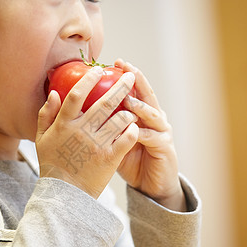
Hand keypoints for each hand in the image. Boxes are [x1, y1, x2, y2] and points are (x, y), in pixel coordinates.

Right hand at [35, 66, 138, 198]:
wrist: (64, 194)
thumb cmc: (52, 164)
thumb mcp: (41, 139)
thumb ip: (46, 115)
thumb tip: (54, 93)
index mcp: (64, 124)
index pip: (76, 95)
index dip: (88, 80)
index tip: (98, 71)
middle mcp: (82, 131)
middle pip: (104, 102)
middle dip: (120, 86)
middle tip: (130, 77)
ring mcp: (97, 144)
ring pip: (119, 119)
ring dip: (129, 110)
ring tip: (134, 107)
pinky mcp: (110, 158)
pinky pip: (127, 139)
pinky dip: (133, 130)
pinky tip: (134, 127)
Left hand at [115, 60, 186, 211]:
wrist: (151, 184)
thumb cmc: (131, 160)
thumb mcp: (115, 139)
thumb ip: (105, 123)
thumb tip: (82, 109)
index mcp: (142, 114)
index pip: (135, 90)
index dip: (127, 75)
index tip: (115, 62)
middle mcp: (154, 119)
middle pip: (147, 95)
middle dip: (137, 80)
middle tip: (126, 69)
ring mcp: (161, 132)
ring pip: (152, 114)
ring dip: (140, 105)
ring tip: (129, 98)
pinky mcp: (164, 147)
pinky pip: (152, 137)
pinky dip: (142, 132)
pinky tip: (134, 128)